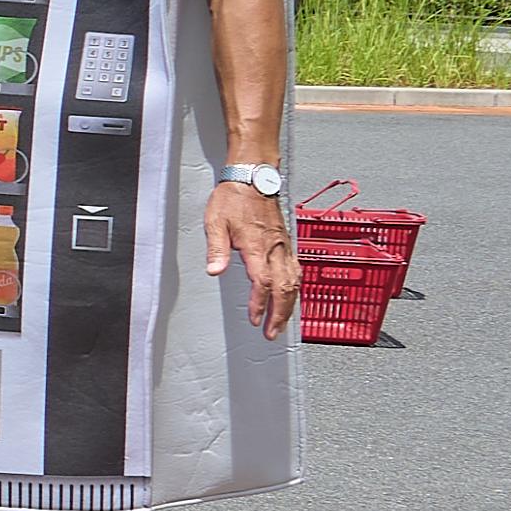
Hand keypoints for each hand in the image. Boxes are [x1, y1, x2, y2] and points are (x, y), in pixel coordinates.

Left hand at [207, 182, 298, 339]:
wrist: (253, 178)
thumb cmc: (233, 198)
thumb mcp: (215, 222)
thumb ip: (216, 249)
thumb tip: (214, 271)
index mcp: (257, 246)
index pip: (261, 282)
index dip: (259, 304)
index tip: (255, 320)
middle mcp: (275, 248)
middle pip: (283, 288)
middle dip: (279, 313)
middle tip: (272, 332)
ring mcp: (284, 246)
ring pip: (294, 281)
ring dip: (289, 304)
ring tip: (282, 322)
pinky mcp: (287, 243)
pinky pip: (296, 270)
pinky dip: (295, 288)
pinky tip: (291, 296)